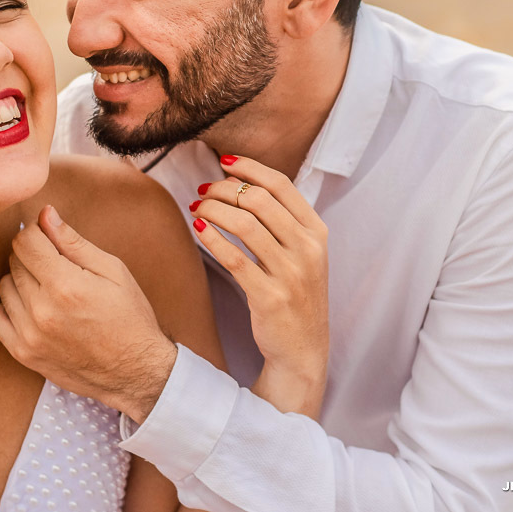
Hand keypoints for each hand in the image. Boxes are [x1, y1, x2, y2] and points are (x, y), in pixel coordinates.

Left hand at [0, 205, 178, 421]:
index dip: (36, 232)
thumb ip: (74, 242)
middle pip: (14, 262)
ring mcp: (29, 335)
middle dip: (32, 256)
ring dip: (21, 281)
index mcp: (65, 285)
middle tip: (56, 266)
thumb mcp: (113, 271)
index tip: (49, 238)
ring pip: (4, 287)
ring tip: (48, 288)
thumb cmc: (130, 317)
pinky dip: (10, 307)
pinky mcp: (23, 354)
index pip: (26, 241)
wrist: (136, 371)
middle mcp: (41, 310)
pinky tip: (33, 308)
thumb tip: (45, 214)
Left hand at [189, 155, 329, 417]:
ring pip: (244, 224)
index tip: (224, 162)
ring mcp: (291, 274)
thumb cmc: (295, 296)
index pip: (282, 185)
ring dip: (214, 210)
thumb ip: (282, 221)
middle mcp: (308, 249)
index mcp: (316, 232)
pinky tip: (197, 229)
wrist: (302, 350)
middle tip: (202, 190)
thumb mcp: (303, 254)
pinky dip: (212, 238)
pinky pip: (234, 258)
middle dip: (225, 189)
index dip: (250, 168)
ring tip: (196, 208)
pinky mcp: (270, 297)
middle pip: (259, 200)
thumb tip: (243, 184)